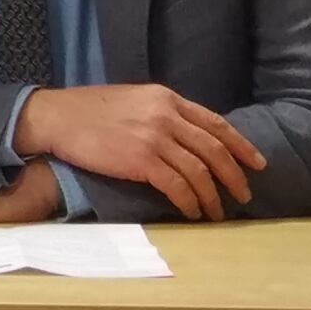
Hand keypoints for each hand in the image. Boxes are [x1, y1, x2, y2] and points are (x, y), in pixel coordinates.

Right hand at [16, 84, 263, 219]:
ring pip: (199, 171)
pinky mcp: (139, 160)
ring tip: (216, 211)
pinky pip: (177, 186)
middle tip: (243, 195)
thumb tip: (185, 136)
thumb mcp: (131, 100)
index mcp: (165, 98)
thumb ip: (160, 113)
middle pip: (214, 149)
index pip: (215, 123)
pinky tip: (191, 211)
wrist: (54, 117)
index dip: (241, 145)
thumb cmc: (86, 110)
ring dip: (212, 196)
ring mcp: (153, 137)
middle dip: (234, 176)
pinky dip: (189, 202)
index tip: (256, 163)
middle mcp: (165, 115)